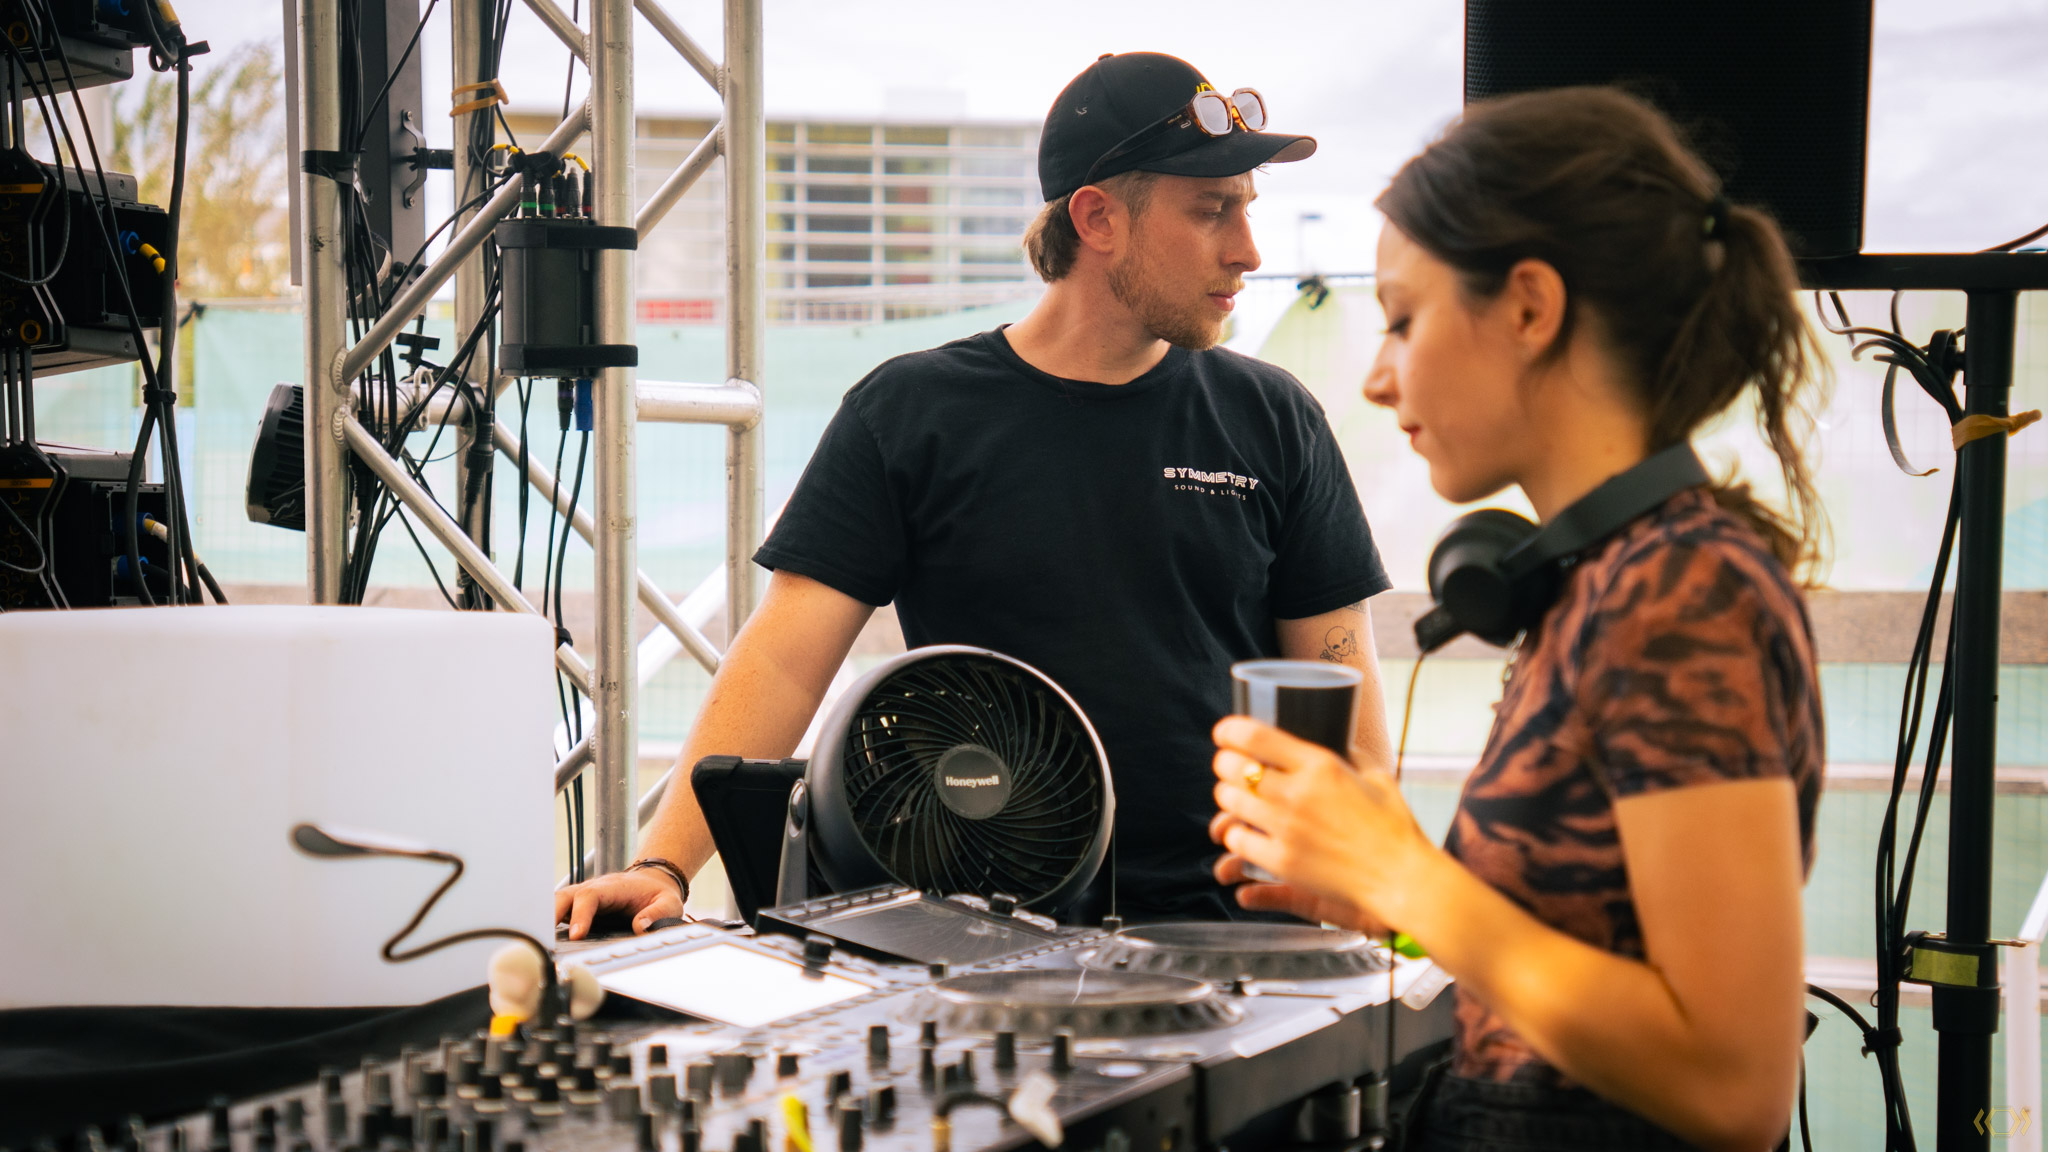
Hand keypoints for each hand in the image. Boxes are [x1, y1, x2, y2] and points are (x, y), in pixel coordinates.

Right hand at [554, 869, 687, 939]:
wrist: (652, 883)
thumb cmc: (657, 894)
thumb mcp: (669, 903)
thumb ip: (658, 914)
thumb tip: (640, 927)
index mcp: (613, 887)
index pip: (590, 896)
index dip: (580, 914)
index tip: (576, 935)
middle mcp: (593, 889)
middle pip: (565, 896)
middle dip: (551, 914)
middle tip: (544, 939)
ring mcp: (583, 897)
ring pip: (557, 902)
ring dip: (546, 919)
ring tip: (537, 943)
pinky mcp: (578, 908)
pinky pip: (559, 912)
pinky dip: (548, 923)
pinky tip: (543, 941)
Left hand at [1209, 716, 1437, 931]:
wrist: (1402, 878)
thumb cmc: (1394, 826)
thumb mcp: (1376, 777)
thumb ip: (1349, 754)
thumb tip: (1335, 738)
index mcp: (1320, 764)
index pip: (1253, 736)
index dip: (1229, 730)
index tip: (1224, 733)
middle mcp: (1297, 793)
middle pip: (1232, 767)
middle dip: (1225, 764)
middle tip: (1230, 767)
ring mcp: (1286, 828)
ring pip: (1229, 802)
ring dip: (1228, 797)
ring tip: (1237, 798)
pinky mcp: (1282, 861)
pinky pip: (1238, 841)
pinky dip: (1236, 834)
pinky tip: (1245, 832)